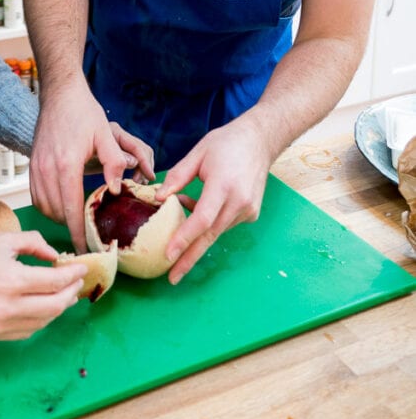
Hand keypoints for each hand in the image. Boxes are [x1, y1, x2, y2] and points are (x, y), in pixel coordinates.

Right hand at [0, 230, 85, 340]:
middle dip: (71, 293)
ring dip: (58, 308)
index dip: (73, 275)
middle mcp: (8, 307)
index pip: (55, 282)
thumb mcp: (4, 240)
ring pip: (43, 322)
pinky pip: (26, 331)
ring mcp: (0, 325)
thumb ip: (34, 243)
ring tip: (64, 295)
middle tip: (77, 282)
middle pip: (54, 306)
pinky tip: (43, 307)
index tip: (82, 268)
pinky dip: (40, 320)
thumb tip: (56, 257)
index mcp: (12, 280)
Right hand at [29, 79, 154, 251]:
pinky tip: (63, 205)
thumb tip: (115, 190)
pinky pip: (37, 196)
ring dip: (60, 218)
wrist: (59, 94)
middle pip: (57, 213)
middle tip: (89, 236)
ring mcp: (36, 168)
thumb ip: (114, 162)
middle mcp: (46, 169)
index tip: (86, 251)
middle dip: (71, 228)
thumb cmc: (83, 112)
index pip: (71, 209)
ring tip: (77, 221)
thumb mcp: (105, 134)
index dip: (78, 233)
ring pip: (44, 207)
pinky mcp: (31, 165)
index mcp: (66, 165)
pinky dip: (49, 206)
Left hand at [155, 115, 270, 283]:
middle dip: (189, 258)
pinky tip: (197, 205)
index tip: (169, 255)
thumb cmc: (226, 143)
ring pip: (216, 231)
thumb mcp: (198, 153)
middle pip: (210, 236)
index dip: (184, 238)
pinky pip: (224, 224)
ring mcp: (248, 210)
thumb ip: (178, 176)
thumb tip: (158, 198)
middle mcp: (238, 202)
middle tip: (172, 278)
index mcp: (223, 185)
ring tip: (180, 208)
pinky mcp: (251, 214)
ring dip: (195, 231)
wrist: (259, 141)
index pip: (202, 219)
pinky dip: (208, 222)